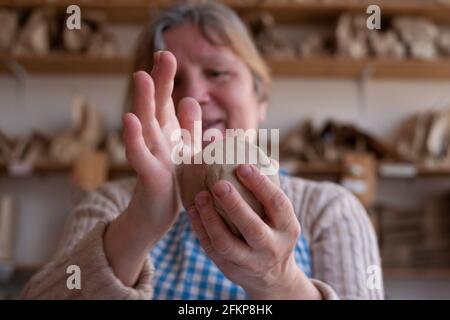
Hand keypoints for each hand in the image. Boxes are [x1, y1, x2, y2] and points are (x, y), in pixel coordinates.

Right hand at [123, 51, 200, 241]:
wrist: (156, 214)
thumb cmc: (172, 182)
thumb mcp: (185, 151)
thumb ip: (189, 128)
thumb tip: (191, 100)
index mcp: (167, 132)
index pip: (166, 100)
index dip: (166, 79)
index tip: (167, 55)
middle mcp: (156, 139)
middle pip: (156, 106)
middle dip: (159, 81)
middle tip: (164, 55)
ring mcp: (150, 155)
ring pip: (145, 125)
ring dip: (143, 101)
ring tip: (141, 75)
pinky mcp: (147, 174)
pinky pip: (138, 154)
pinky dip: (133, 138)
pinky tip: (130, 119)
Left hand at [188, 164, 321, 298]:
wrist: (273, 277)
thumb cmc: (272, 230)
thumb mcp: (279, 215)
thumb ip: (264, 189)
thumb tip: (240, 145)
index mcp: (287, 227)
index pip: (277, 203)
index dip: (260, 184)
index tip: (243, 166)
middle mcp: (272, 246)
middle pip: (252, 227)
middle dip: (234, 205)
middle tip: (218, 184)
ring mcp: (250, 261)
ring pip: (227, 243)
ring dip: (210, 219)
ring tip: (199, 196)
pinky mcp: (230, 268)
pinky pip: (212, 249)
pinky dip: (200, 229)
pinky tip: (193, 210)